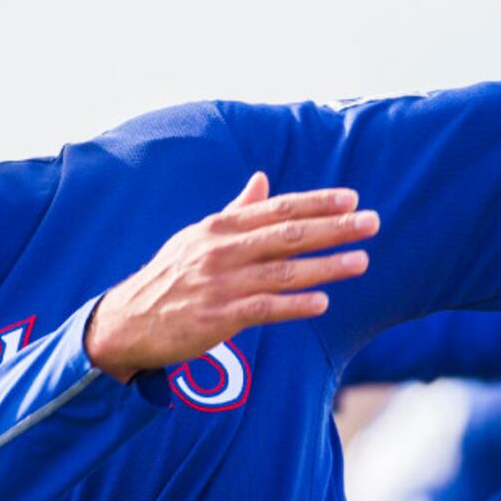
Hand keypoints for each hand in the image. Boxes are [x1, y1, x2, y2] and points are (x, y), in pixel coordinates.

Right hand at [85, 172, 379, 381]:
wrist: (129, 320)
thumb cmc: (170, 276)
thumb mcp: (197, 236)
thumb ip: (235, 209)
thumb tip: (262, 180)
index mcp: (220, 227)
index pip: (277, 209)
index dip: (317, 203)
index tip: (352, 199)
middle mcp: (222, 250)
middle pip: (287, 235)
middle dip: (334, 228)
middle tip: (371, 223)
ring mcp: (220, 284)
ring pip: (283, 272)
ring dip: (326, 266)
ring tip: (361, 261)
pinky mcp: (217, 317)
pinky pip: (264, 309)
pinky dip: (295, 305)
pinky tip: (322, 303)